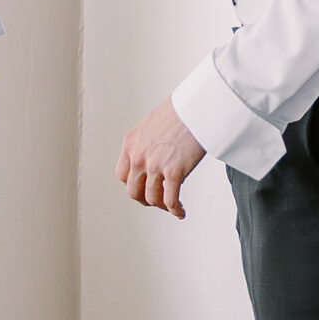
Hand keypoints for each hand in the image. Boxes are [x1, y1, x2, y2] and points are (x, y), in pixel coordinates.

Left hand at [116, 101, 204, 219]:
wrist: (196, 107)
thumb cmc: (180, 112)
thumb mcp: (151, 125)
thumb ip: (146, 144)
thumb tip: (152, 160)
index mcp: (130, 144)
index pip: (122, 175)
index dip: (133, 185)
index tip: (142, 188)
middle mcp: (138, 156)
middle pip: (133, 191)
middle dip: (145, 199)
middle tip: (156, 201)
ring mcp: (155, 165)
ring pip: (152, 198)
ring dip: (162, 206)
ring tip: (172, 206)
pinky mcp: (174, 172)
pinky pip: (170, 200)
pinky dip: (175, 210)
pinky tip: (180, 212)